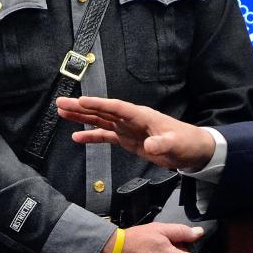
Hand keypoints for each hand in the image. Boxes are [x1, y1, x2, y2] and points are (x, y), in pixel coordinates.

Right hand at [57, 95, 215, 171]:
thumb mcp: (176, 143)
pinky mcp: (128, 139)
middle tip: (60, 102)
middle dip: (82, 107)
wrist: (192, 151)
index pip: (116, 107)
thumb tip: (150, 145)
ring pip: (101, 120)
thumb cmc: (186, 142)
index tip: (80, 101)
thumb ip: (162, 144)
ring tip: (61, 112)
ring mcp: (128, 128)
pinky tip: (76, 138)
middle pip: (103, 111)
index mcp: (142, 115)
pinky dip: (91, 136)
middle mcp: (132, 119)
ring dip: (82, 117)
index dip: (99, 104)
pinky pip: (106, 136)